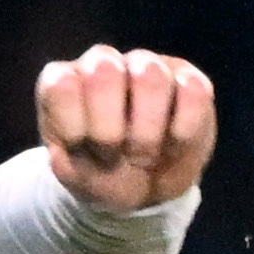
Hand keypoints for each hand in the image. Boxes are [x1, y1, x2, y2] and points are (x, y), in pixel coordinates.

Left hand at [33, 43, 218, 213]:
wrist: (149, 188)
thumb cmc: (105, 175)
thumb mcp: (80, 182)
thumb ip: (68, 171)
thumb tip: (62, 157)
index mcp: (64, 83)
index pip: (60, 83)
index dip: (72, 124)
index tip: (80, 152)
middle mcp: (104, 65)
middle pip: (103, 70)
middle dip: (109, 128)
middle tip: (114, 156)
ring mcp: (147, 67)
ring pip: (150, 74)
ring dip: (147, 130)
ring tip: (144, 156)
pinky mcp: (188, 80)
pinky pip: (193, 91)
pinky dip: (183, 129)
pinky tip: (174, 145)